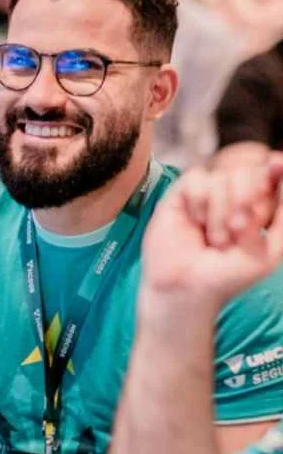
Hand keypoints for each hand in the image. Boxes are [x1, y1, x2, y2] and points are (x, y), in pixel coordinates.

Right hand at [141, 156, 282, 308]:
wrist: (187, 289)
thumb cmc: (227, 276)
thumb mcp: (271, 251)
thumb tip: (280, 167)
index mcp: (257, 207)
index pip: (270, 176)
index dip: (276, 170)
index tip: (277, 163)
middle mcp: (231, 197)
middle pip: (246, 172)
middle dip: (246, 201)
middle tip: (237, 230)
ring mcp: (206, 195)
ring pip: (222, 178)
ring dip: (220, 214)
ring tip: (213, 240)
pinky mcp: (181, 195)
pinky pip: (197, 178)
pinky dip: (199, 201)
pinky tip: (194, 222)